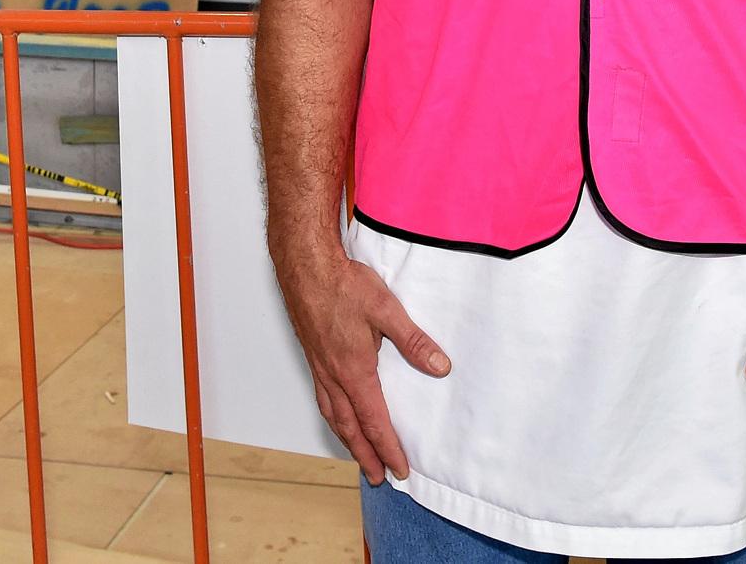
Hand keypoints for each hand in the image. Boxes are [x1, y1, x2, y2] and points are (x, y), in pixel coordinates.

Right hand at [274, 246, 447, 483]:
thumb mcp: (386, 309)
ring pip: (333, 415)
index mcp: (353, 370)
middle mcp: (333, 375)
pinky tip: (339, 415)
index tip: (400, 469)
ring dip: (348, 440)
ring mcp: (320, 367)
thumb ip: (414, 341)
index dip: (388, 447)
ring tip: (360, 456)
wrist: (305, 266)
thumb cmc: (343, 284)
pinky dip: (334, 417)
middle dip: (367, 455)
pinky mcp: (313, 356)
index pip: (374, 420)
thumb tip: (440, 367)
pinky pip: (323, 398)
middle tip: (379, 477)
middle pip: (350, 427)